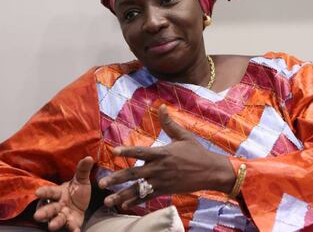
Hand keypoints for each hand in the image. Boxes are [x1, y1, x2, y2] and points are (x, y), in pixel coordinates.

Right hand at [33, 156, 93, 231]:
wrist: (81, 202)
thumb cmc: (76, 190)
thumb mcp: (81, 179)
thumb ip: (83, 169)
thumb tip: (89, 157)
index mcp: (59, 193)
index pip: (50, 192)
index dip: (44, 192)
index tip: (37, 192)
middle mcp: (58, 205)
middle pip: (49, 208)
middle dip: (44, 212)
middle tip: (37, 216)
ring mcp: (64, 215)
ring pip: (57, 219)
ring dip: (54, 223)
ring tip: (51, 227)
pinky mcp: (71, 222)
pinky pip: (71, 227)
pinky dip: (72, 229)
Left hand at [98, 105, 234, 208]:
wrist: (211, 171)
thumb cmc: (197, 152)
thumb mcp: (183, 136)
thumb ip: (169, 123)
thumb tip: (162, 106)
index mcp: (162, 153)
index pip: (141, 152)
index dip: (127, 151)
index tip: (113, 151)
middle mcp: (159, 168)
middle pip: (134, 173)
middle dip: (117, 178)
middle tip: (101, 183)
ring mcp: (162, 181)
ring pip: (138, 189)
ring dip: (122, 195)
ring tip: (108, 201)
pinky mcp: (165, 190)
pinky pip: (148, 197)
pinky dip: (136, 201)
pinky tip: (124, 205)